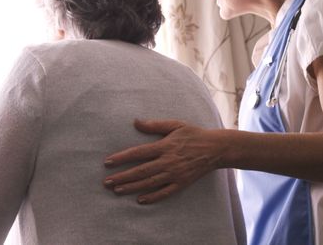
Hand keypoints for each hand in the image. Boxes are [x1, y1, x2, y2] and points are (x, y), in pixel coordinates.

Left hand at [103, 119, 225, 203]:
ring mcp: (174, 174)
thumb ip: (154, 125)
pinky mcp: (182, 183)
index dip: (121, 158)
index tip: (107, 162)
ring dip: (132, 187)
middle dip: (122, 177)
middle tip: (106, 182)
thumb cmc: (194, 134)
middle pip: (140, 171)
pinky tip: (140, 200)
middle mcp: (167, 161)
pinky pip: (165, 192)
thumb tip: (135, 121)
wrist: (216, 149)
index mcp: (164, 146)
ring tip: (117, 190)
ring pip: (149, 183)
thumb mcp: (175, 125)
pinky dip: (152, 197)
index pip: (138, 153)